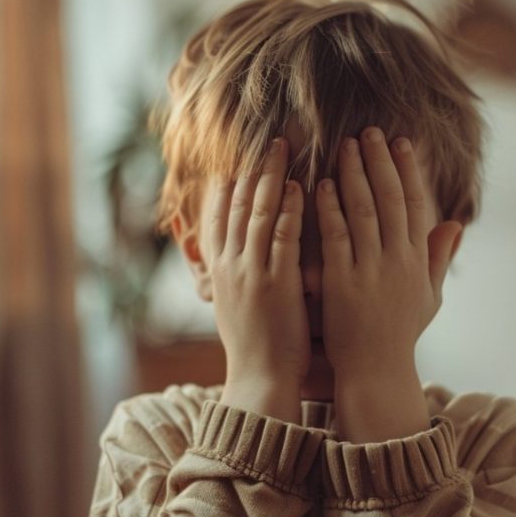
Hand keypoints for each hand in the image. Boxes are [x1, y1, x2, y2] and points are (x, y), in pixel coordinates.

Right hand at [210, 137, 308, 421]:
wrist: (259, 380)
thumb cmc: (253, 344)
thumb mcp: (231, 303)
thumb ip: (231, 271)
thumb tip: (232, 250)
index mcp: (219, 269)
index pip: (218, 214)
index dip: (228, 180)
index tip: (239, 152)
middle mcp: (229, 264)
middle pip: (236, 204)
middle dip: (251, 166)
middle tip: (267, 136)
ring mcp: (251, 272)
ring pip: (256, 213)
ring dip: (270, 176)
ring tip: (282, 146)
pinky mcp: (276, 283)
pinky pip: (281, 238)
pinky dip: (288, 210)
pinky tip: (298, 186)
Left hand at [316, 127, 461, 440]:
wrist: (375, 373)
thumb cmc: (399, 334)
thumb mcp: (428, 296)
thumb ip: (439, 258)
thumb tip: (454, 223)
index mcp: (416, 261)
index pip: (416, 205)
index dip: (409, 171)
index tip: (402, 141)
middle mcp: (397, 262)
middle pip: (391, 200)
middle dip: (380, 162)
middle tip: (370, 130)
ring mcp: (370, 272)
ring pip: (364, 212)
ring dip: (355, 176)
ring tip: (345, 145)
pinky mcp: (341, 284)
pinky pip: (336, 239)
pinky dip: (330, 210)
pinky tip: (322, 184)